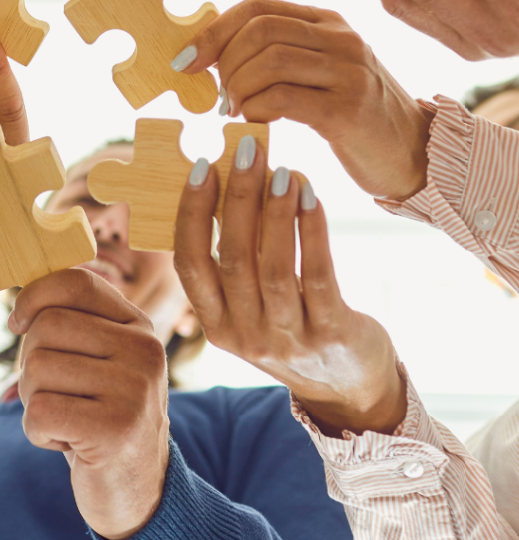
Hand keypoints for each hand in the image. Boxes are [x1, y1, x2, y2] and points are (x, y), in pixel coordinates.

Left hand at [9, 267, 169, 539]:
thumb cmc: (103, 418)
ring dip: (35, 401)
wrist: (140, 491)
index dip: (34, 296)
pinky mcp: (115, 429)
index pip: (75, 283)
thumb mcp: (100, 363)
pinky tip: (67, 443)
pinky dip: (38, 433)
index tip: (18, 323)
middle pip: (45, 326)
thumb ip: (72, 326)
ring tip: (66, 421)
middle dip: (30, 364)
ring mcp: (134, 388)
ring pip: (37, 369)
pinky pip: (38, 412)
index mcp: (138, 326)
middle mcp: (144, 350)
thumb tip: (20, 309)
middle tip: (55, 395)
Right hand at [173, 143, 405, 435]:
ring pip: (272, 266)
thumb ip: (235, 262)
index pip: (189, 264)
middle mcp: (244, 335)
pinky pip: (317, 274)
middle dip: (237, 198)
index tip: (200, 166)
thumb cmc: (294, 327)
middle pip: (232, 258)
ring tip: (282, 170)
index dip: (191, 213)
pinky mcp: (329, 334)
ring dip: (275, 211)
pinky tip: (311, 197)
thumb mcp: (251, 307)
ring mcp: (286, 339)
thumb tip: (228, 185)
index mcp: (215, 325)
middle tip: (247, 153)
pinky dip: (311, 231)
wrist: (350, 386)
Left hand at [176, 0, 429, 199]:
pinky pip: (283, 97)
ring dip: (238, 89)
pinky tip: (255, 123)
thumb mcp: (318, 74)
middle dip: (225, 64)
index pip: (257, 8)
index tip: (186, 62)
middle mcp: (341, 38)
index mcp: (328, 22)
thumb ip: (277, 58)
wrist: (413, 154)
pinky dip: (256, 109)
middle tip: (221, 97)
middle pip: (259, 30)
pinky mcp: (348, 109)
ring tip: (237, 111)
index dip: (213, 32)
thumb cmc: (353, 117)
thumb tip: (210, 60)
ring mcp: (348, 71)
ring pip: (269, 60)